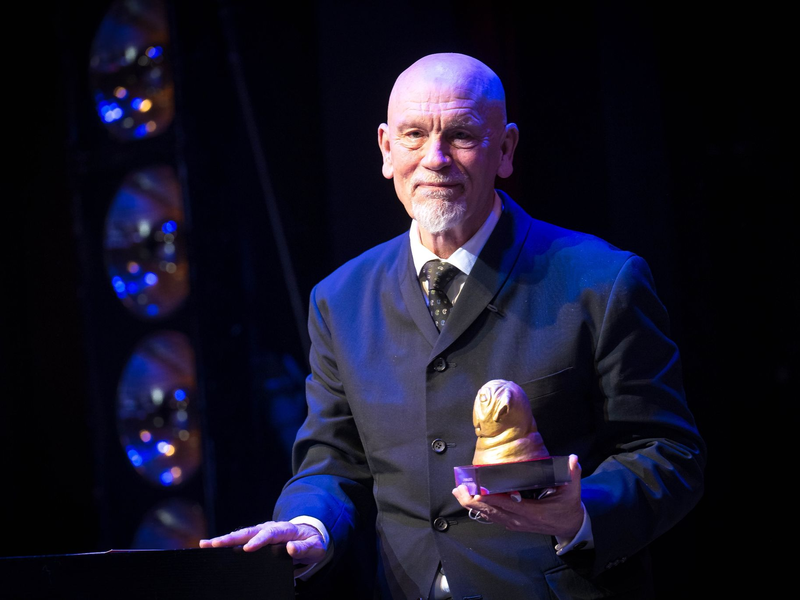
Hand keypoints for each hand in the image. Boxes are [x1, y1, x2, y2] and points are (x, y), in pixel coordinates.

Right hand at [199, 521, 326, 566]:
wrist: (310, 534)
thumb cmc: (312, 542)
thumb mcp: (315, 547)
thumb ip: (304, 548)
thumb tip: (291, 548)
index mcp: (285, 529)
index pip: (271, 534)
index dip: (259, 541)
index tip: (247, 549)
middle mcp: (271, 527)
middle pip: (249, 531)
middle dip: (231, 538)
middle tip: (213, 544)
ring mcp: (262, 531)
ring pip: (241, 534)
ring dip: (224, 539)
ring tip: (205, 544)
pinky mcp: (256, 536)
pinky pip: (240, 539)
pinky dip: (226, 543)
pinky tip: (211, 547)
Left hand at [452, 454, 583, 538]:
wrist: (569, 527)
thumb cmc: (568, 508)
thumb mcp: (572, 492)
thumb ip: (572, 475)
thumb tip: (573, 459)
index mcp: (531, 512)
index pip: (508, 504)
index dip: (492, 498)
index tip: (477, 490)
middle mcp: (519, 519)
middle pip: (492, 511)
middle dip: (473, 500)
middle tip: (459, 489)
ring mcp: (514, 523)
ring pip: (489, 515)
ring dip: (472, 504)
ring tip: (458, 492)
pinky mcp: (511, 523)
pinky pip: (492, 517)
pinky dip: (479, 509)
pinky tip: (469, 501)